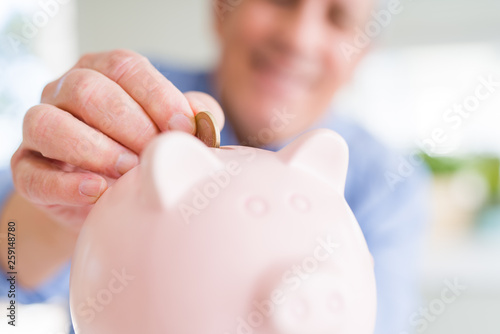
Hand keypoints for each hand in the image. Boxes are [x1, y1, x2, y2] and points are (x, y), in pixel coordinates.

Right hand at [10, 49, 223, 227]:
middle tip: (155, 155)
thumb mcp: (172, 133)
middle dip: (129, 124)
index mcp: (104, 74)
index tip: (183, 128)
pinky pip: (30, 173)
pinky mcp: (26, 169)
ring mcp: (40, 129)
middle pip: (87, 89)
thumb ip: (192, 119)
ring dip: (95, 149)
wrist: (107, 200)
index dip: (157, 96)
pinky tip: (97, 191)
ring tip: (128, 172)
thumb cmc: (143, 157)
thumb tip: (205, 118)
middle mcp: (66, 92)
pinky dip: (65, 184)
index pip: (124, 66)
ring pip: (49, 123)